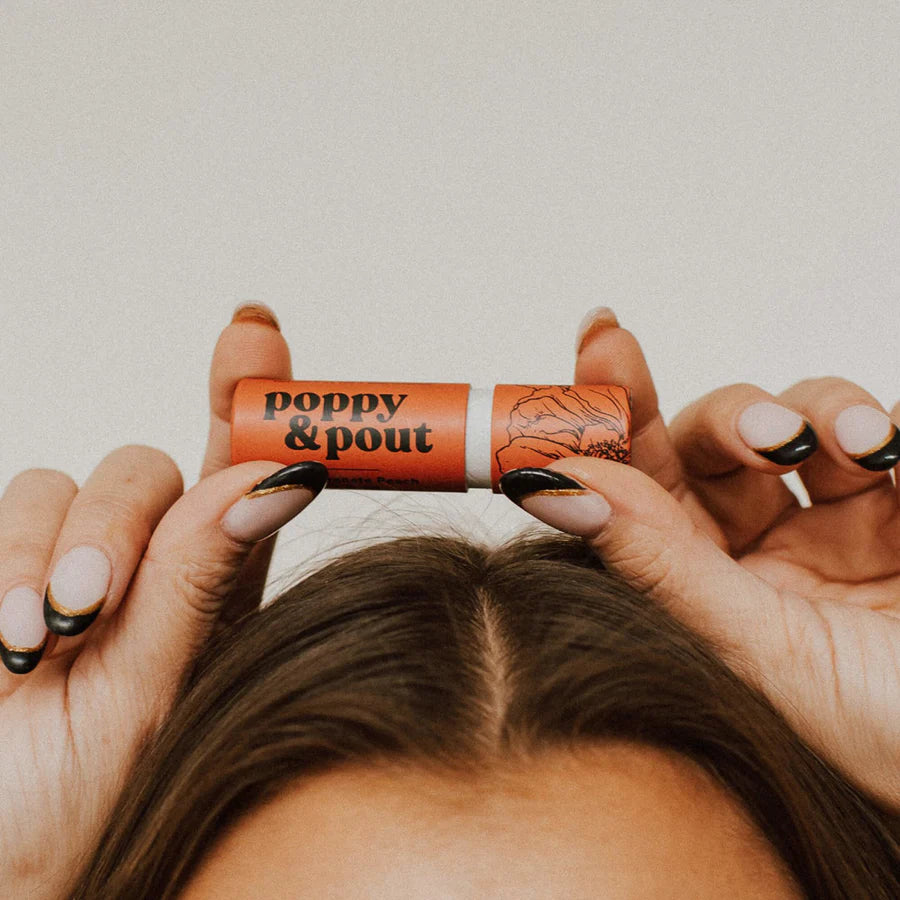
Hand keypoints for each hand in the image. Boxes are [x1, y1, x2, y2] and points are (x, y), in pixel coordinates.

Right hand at [0, 305, 319, 897]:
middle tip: (92, 605)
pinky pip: (4, 511)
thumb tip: (286, 472)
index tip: (252, 331)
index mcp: (211, 590)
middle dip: (118, 524)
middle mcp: (146, 566)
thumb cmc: (82, 808)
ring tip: (34, 645)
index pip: (242, 472)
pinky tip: (0, 642)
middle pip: (147, 471)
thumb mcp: (151, 695)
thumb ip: (203, 579)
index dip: (250, 398)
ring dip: (43, 555)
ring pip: (61, 484)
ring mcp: (64, 563)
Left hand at [514, 308, 899, 810]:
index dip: (615, 410)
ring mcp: (837, 525)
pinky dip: (893, 423)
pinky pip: (889, 429)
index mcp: (699, 585)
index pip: (641, 482)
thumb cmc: (875, 740)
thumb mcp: (758, 652)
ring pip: (802, 418)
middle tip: (767, 435)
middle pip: (716, 441)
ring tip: (863, 445)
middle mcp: (759, 550)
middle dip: (733, 418)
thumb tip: (547, 487)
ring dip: (824, 413)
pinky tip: (897, 447)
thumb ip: (657, 564)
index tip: (601, 341)